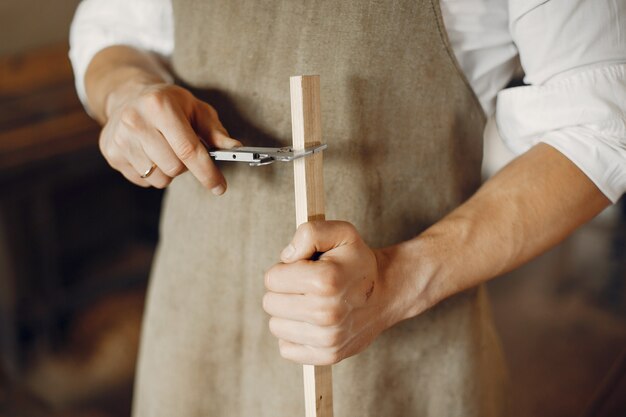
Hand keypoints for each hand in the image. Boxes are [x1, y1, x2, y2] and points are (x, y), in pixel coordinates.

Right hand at [99, 82, 240, 192]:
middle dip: (186, 166)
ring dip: (169, 171)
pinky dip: (153, 173)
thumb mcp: (196, 109)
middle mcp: (135, 121)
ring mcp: (120, 139)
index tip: (220, 187)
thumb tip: (234, 148)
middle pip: (175, 168)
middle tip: (184, 151)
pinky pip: (144, 181)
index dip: (207, 172)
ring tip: (165, 150)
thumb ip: (216, 131)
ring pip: (160, 178)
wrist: (127, 95)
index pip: (188, 149)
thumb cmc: (169, 103)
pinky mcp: (111, 153)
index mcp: (159, 105)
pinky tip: (149, 153)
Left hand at [263, 221, 397, 364]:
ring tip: (311, 303)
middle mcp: (327, 313)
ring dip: (289, 314)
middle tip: (307, 287)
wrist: (386, 292)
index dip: (285, 270)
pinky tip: (312, 323)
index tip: (304, 269)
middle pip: (270, 303)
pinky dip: (295, 335)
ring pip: (276, 326)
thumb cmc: (356, 261)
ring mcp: (328, 338)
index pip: (271, 279)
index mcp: (326, 281)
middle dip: (284, 291)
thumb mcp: (340, 233)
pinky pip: (286, 349)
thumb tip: (286, 257)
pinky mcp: (327, 356)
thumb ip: (309, 232)